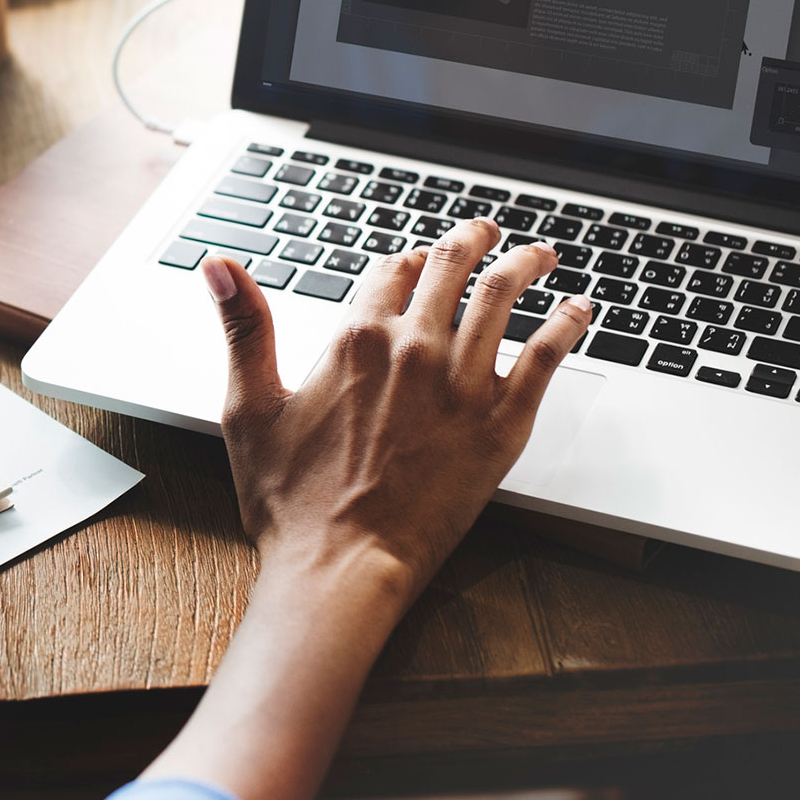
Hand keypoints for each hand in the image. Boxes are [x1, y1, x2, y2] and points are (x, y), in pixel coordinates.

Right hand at [202, 218, 594, 594]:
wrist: (341, 565)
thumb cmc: (290, 503)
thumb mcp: (248, 409)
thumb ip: (243, 329)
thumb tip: (219, 267)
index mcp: (355, 340)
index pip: (391, 271)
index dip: (405, 261)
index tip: (415, 262)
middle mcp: (413, 349)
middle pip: (453, 267)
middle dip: (473, 240)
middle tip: (486, 234)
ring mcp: (463, 384)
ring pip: (505, 295)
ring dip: (526, 263)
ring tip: (540, 254)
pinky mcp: (502, 422)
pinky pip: (547, 354)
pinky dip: (568, 322)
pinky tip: (579, 310)